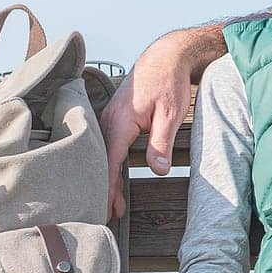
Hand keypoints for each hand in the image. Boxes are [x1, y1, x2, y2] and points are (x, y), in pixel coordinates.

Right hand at [100, 32, 195, 218]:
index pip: (109, 162)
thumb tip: (157, 171)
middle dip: (103, 188)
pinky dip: (107, 163)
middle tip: (109, 215)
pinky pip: (106, 145)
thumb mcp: (171, 114)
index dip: (108, 187)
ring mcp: (108, 118)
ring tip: (111, 202)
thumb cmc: (169, 82)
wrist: (165, 56)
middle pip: (100, 162)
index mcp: (119, 122)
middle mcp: (107, 121)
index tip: (108, 209)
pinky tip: (112, 176)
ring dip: (105, 177)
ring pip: (101, 154)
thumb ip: (161, 143)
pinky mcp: (113, 118)